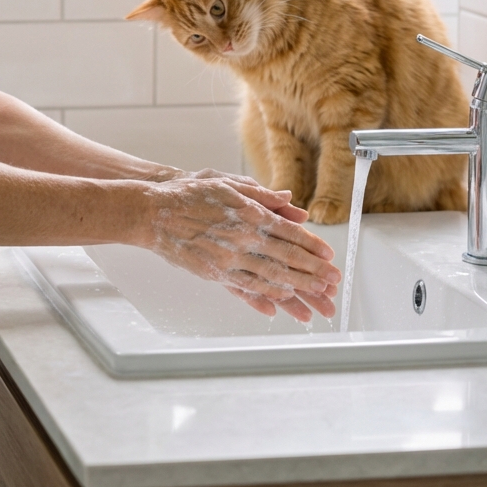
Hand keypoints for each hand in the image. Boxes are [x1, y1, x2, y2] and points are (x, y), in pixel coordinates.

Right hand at [139, 171, 340, 323]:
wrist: (153, 211)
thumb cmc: (190, 194)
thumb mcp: (227, 183)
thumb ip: (261, 195)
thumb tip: (288, 201)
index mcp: (248, 214)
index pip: (289, 233)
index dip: (312, 246)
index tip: (329, 255)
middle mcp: (242, 237)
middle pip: (286, 258)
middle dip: (313, 271)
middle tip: (333, 281)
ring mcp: (228, 257)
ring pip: (270, 276)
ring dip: (297, 288)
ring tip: (316, 296)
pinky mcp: (213, 272)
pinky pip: (245, 287)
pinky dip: (265, 296)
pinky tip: (280, 303)